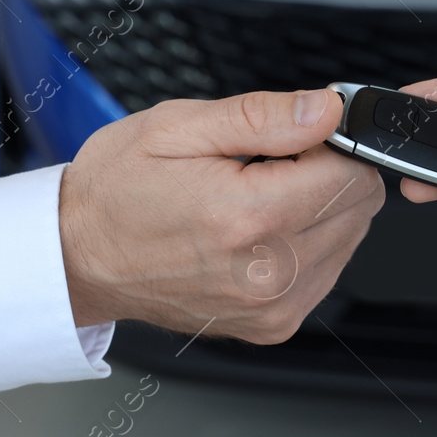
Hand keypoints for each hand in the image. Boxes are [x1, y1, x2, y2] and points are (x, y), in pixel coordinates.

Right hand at [60, 88, 383, 340]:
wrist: (77, 258)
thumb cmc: (117, 192)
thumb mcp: (178, 127)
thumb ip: (264, 116)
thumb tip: (327, 111)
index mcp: (248, 217)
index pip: (352, 171)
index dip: (329, 142)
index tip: (294, 137)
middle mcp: (269, 273)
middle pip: (360, 206)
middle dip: (326, 174)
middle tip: (266, 167)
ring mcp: (273, 307)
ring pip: (350, 237)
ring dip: (318, 211)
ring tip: (254, 200)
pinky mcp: (273, 326)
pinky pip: (328, 271)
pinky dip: (306, 245)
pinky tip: (257, 234)